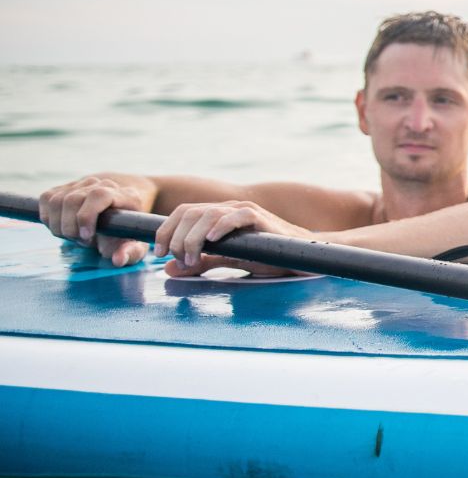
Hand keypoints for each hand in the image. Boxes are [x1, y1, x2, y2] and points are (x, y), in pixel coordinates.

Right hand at [38, 174, 156, 266]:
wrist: (116, 213)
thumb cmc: (125, 232)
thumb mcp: (135, 244)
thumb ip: (131, 253)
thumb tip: (118, 260)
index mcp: (123, 195)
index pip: (99, 195)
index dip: (87, 216)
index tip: (86, 236)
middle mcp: (100, 184)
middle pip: (72, 200)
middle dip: (71, 227)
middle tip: (83, 241)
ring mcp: (81, 184)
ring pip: (56, 201)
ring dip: (59, 225)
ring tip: (74, 235)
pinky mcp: (64, 187)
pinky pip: (46, 200)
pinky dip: (49, 219)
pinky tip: (63, 227)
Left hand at [154, 200, 308, 277]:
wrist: (299, 255)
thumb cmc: (266, 256)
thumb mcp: (228, 260)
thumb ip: (201, 263)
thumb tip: (169, 269)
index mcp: (216, 216)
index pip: (182, 213)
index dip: (165, 230)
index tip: (158, 252)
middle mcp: (227, 208)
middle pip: (189, 213)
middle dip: (176, 237)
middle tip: (177, 260)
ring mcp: (243, 210)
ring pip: (207, 214)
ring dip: (194, 238)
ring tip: (193, 258)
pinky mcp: (260, 217)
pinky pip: (236, 216)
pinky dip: (221, 226)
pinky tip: (213, 240)